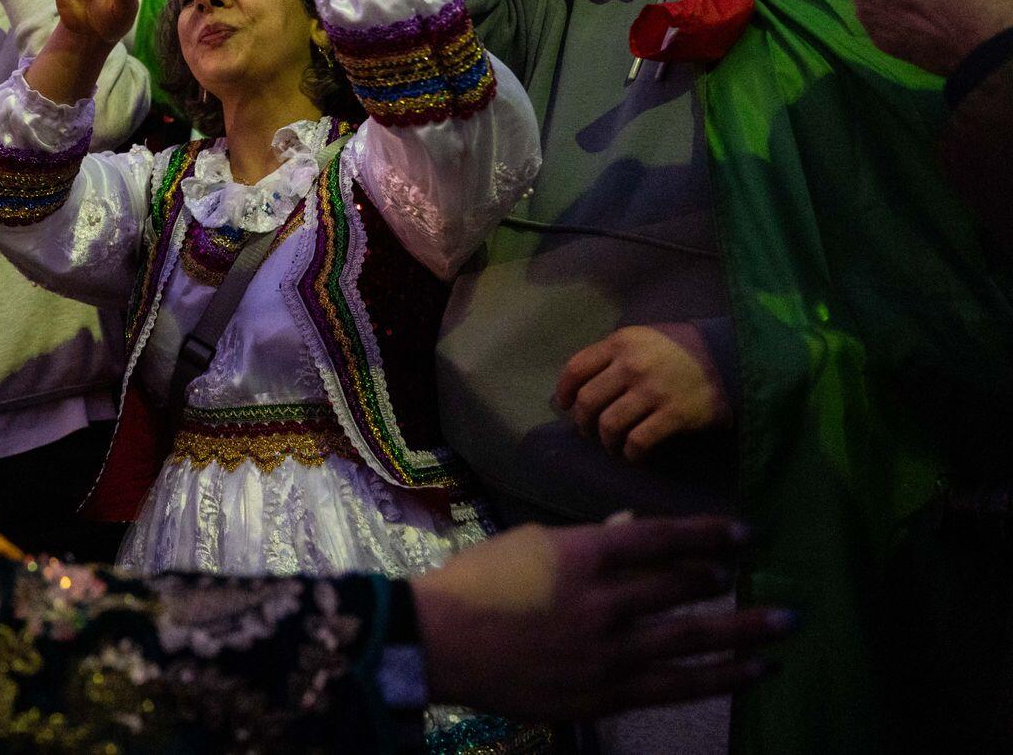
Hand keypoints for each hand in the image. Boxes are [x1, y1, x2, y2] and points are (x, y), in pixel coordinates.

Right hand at [414, 514, 790, 718]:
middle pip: (686, 586)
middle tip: (763, 582)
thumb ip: (590, 541)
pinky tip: (752, 673)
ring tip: (783, 627)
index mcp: (583, 554)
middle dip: (730, 582)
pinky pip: (676, 686)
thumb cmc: (477, 584)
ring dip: (745, 632)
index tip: (744, 535)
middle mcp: (605, 601)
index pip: (662, 538)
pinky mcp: (606, 693)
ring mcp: (609, 651)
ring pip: (693, 639)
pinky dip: (720, 678)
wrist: (439, 643)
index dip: (708, 534)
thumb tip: (636, 531)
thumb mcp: (530, 545)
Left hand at [556, 322, 730, 461]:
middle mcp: (633, 365)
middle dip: (583, 422)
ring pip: (609, 425)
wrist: (734, 358)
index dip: (564, 391)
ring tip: (614, 446)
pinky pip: (639, 442)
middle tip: (590, 432)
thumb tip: (582, 383)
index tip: (564, 406)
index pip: (576, 368)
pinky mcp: (676, 414)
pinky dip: (631, 453)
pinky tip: (635, 454)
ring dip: (607, 442)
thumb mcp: (645, 337)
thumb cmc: (685, 348)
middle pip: (587, 401)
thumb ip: (616, 354)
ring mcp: (654, 390)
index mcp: (622, 342)